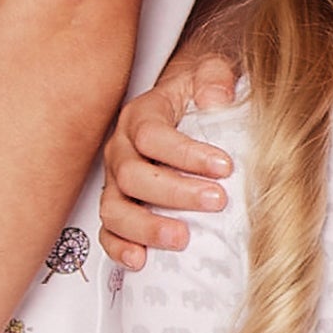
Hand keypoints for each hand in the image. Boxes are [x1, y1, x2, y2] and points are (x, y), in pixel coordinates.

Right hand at [99, 50, 240, 268]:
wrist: (181, 106)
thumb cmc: (197, 94)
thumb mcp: (209, 73)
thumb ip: (214, 78)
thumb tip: (216, 98)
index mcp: (140, 116)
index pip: (152, 135)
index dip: (186, 153)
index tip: (225, 166)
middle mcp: (120, 150)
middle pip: (133, 176)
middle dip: (175, 192)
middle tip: (216, 201)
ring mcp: (114, 182)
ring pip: (114, 209)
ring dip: (147, 226)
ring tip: (182, 238)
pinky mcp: (116, 206)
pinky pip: (107, 232)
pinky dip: (119, 248)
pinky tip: (140, 260)